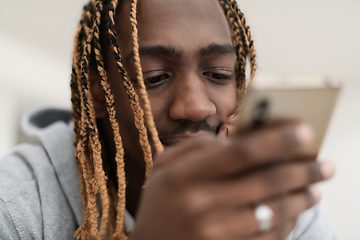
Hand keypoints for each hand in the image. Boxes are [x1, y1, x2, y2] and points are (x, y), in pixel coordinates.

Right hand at [130, 121, 333, 239]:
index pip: (240, 152)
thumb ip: (196, 147)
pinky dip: (287, 223)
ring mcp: (213, 234)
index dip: (276, 139)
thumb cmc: (160, 203)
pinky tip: (295, 213)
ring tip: (315, 188)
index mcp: (183, 176)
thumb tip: (239, 140)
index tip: (304, 130)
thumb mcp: (164, 167)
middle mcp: (199, 205)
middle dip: (303, 171)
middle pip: (265, 183)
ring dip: (301, 199)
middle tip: (326, 165)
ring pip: (272, 213)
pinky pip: (267, 238)